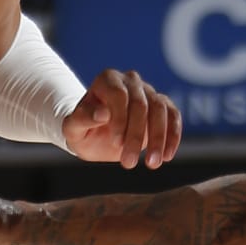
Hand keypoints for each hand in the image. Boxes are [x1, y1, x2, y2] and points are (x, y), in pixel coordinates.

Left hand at [64, 69, 181, 171]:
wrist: (94, 137)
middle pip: (141, 104)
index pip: (119, 95)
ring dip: (158, 139)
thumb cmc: (82, 129)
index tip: (115, 144)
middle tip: (128, 163)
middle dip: (136, 135)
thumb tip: (102, 114)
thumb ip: (83, 118)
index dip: (120, 119)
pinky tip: (167, 156)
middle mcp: (130, 81)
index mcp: (107, 80)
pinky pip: (173, 116)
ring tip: (152, 164)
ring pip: (160, 110)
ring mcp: (148, 92)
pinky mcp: (162, 106)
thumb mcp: (72, 128)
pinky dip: (173, 136)